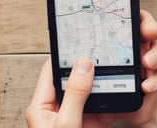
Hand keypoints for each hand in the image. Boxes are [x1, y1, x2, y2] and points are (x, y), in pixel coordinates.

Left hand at [26, 11, 156, 127]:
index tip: (80, 38)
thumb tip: (83, 64)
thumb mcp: (66, 124)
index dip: (65, 51)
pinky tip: (114, 87)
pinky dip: (104, 95)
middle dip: (83, 62)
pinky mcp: (83, 122)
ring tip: (108, 63)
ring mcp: (70, 114)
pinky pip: (94, 103)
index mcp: (42, 103)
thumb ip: (75, 94)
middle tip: (99, 47)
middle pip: (69, 76)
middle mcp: (55, 106)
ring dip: (96, 78)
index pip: (52, 68)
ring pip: (83, 89)